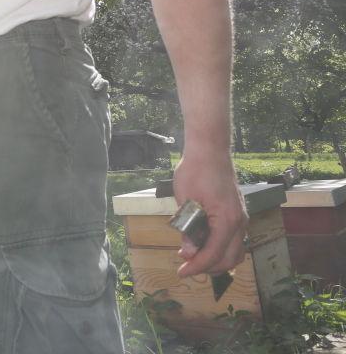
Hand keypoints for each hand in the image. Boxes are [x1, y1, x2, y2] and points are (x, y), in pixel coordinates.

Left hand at [172, 149, 248, 277]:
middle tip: (185, 266)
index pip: (214, 254)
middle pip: (229, 259)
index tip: (181, 273)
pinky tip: (202, 245)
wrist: (210, 150)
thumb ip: (188, 229)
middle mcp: (239, 222)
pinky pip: (233, 240)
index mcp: (227, 219)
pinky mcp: (237, 214)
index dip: (197, 266)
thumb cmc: (195, 170)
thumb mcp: (185, 200)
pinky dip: (220, 248)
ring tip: (192, 257)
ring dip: (215, 260)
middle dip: (207, 267)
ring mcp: (241, 218)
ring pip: (234, 252)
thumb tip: (188, 253)